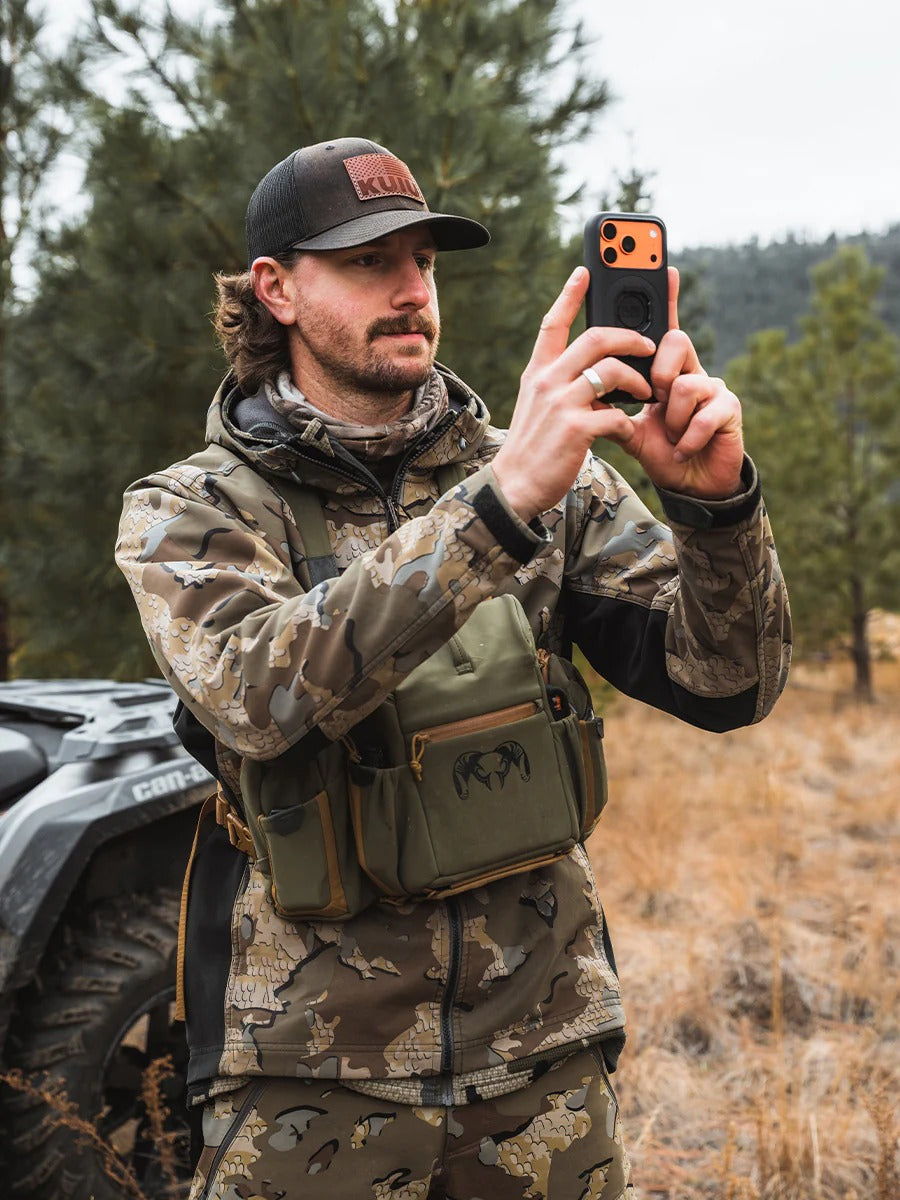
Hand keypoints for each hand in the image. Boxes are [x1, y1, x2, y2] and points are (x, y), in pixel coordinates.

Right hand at [492, 266, 656, 520]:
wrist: (514, 487)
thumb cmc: (532, 450)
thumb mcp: (538, 407)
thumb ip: (563, 386)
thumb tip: (601, 378)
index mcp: (537, 372)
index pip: (553, 323)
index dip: (571, 294)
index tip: (586, 270)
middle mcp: (546, 381)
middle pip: (595, 338)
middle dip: (630, 338)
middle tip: (650, 346)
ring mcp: (560, 403)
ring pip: (612, 371)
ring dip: (637, 381)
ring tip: (645, 393)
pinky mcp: (576, 429)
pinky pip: (616, 415)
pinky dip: (627, 422)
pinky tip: (625, 431)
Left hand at [619, 267, 744, 498]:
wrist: (689, 486)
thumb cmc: (661, 451)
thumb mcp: (626, 426)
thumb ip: (608, 403)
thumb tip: (583, 382)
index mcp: (666, 369)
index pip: (663, 327)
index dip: (666, 297)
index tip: (665, 267)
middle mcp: (691, 370)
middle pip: (675, 342)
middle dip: (659, 374)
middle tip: (654, 401)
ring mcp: (714, 388)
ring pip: (685, 383)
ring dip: (671, 418)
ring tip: (672, 435)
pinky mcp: (730, 410)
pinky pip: (703, 413)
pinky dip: (687, 437)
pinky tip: (683, 449)